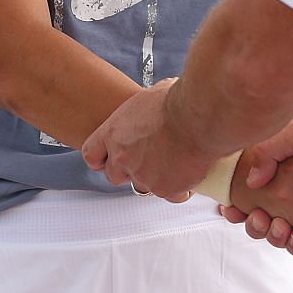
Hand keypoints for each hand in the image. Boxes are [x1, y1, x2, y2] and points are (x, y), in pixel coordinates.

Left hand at [81, 79, 215, 200]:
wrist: (200, 116)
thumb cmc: (179, 101)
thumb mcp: (149, 98)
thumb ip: (141, 114)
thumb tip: (151, 112)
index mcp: (114, 133)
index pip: (92, 154)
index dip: (102, 158)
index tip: (109, 159)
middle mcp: (123, 157)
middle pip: (115, 176)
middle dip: (131, 171)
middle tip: (151, 159)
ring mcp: (143, 176)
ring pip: (145, 186)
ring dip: (157, 178)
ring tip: (176, 162)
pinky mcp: (166, 189)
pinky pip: (172, 194)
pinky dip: (181, 187)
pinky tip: (191, 172)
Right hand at [219, 114, 292, 255]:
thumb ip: (271, 149)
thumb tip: (252, 182)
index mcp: (282, 175)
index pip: (250, 200)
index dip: (239, 210)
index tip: (233, 212)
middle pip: (265, 224)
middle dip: (259, 228)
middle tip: (261, 220)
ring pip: (287, 239)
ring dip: (282, 239)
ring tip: (283, 230)